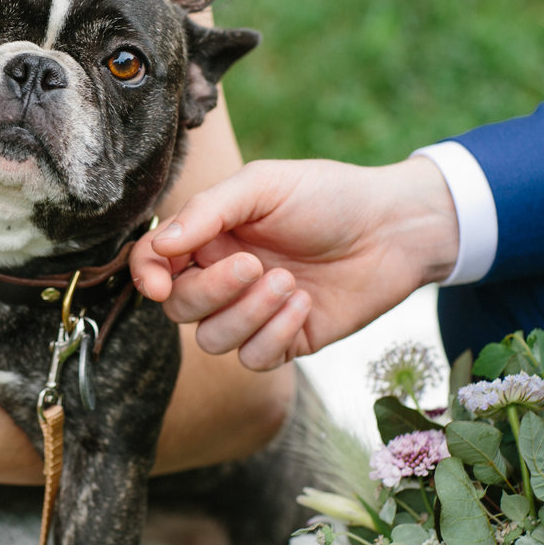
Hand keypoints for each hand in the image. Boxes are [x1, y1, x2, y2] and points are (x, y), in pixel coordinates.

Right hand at [132, 157, 458, 369]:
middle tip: (253, 265)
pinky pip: (254, 358)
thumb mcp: (263, 186)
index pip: (155, 261)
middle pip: (181, 306)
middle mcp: (223, 276)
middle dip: (211, 291)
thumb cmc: (328, 195)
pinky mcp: (285, 340)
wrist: (395, 228)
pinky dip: (274, 334)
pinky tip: (304, 303)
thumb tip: (159, 244)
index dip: (148, 274)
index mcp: (209, 235)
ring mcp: (253, 312)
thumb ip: (207, 211)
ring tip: (287, 282)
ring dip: (246, 314)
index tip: (161, 282)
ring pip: (212, 339)